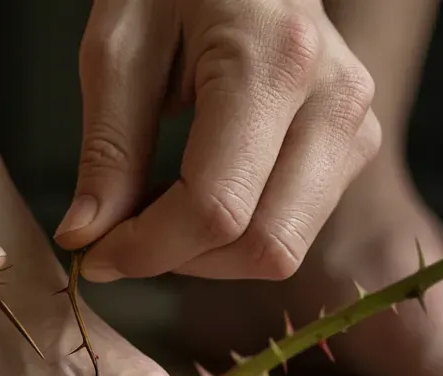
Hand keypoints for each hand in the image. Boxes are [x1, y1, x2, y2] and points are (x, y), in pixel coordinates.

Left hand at [55, 0, 381, 281]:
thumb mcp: (119, 47)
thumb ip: (108, 150)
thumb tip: (86, 239)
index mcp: (274, 63)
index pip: (216, 208)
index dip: (147, 250)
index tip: (93, 254)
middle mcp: (335, 101)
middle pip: (264, 246)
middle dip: (182, 261)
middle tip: (123, 237)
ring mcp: (356, 125)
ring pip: (284, 248)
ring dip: (210, 254)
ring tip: (159, 210)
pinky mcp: (356, 142)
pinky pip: (295, 225)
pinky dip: (238, 234)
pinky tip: (198, 195)